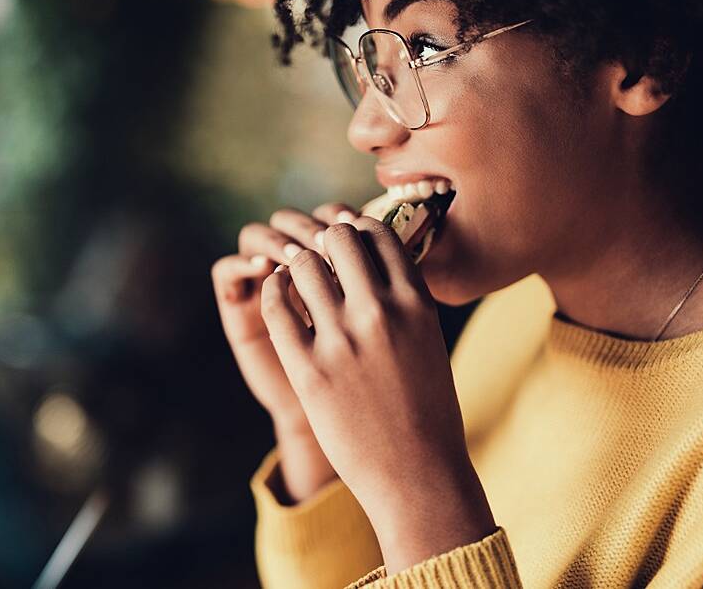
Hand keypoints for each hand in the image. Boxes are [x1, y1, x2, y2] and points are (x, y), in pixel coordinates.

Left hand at [259, 217, 495, 571]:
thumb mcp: (428, 343)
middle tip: (316, 253)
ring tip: (294, 275)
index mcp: (417, 303)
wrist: (416, 475)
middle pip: (339, 237)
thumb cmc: (427, 413)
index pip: (379, 233)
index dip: (356, 227)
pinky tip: (277, 294)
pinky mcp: (308, 368)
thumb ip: (405, 302)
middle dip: (324, 240)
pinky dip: (273, 290)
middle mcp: (380, 312)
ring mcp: (342, 339)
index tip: (344, 236)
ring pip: (304, 265)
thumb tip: (376, 266)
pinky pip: (277, 305)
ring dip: (296, 264)